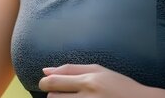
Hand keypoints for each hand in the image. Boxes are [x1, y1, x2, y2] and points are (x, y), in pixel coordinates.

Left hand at [38, 64, 164, 97]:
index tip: (47, 84)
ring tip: (73, 97)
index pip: (53, 82)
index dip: (44, 83)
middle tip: (61, 93)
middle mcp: (88, 97)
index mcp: (89, 81)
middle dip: (52, 94)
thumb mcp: (98, 70)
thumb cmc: (120, 86)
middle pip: (53, 97)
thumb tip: (46, 70)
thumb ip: (71, 69)